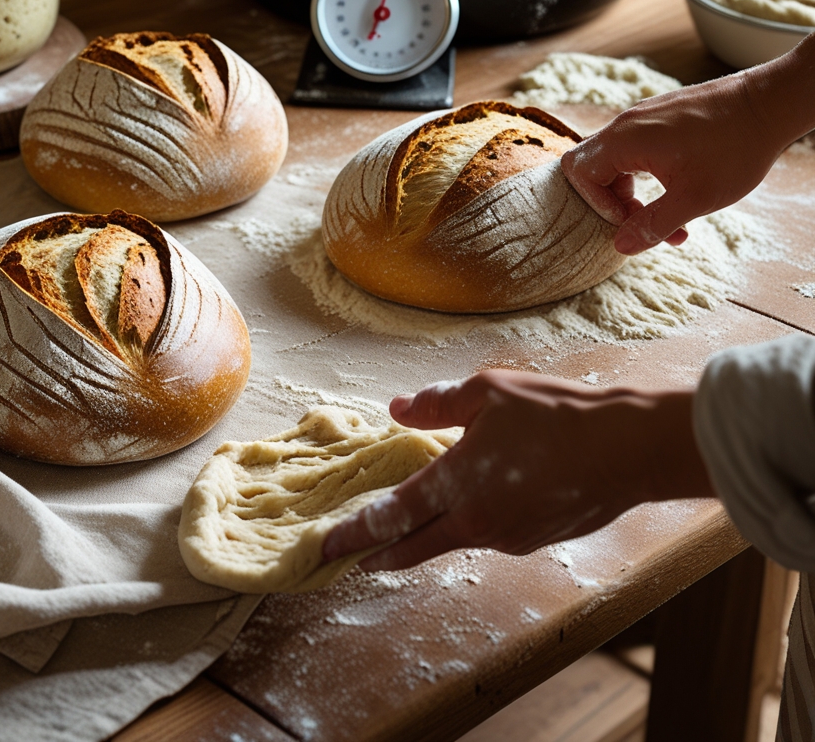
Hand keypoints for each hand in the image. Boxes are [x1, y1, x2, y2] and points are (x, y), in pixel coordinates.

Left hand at [322, 370, 712, 571]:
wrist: (627, 449)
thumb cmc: (556, 415)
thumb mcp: (487, 393)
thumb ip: (437, 404)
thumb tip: (397, 409)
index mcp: (457, 485)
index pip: (392, 516)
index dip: (356, 533)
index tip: (328, 547)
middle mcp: (477, 522)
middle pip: (414, 547)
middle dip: (377, 555)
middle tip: (349, 561)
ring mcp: (507, 537)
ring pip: (452, 540)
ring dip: (424, 538)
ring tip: (405, 528)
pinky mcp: (534, 541)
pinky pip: (488, 534)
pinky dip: (468, 525)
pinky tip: (474, 505)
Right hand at [562, 35, 814, 254]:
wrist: (771, 103)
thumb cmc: (735, 148)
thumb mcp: (694, 197)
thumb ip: (653, 224)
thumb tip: (620, 246)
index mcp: (625, 139)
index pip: (580, 174)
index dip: (598, 206)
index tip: (632, 221)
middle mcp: (626, 123)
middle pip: (590, 165)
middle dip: (610, 200)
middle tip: (640, 219)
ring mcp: (642, 116)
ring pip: (614, 159)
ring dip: (631, 191)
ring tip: (667, 212)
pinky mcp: (659, 115)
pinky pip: (633, 148)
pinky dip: (643, 173)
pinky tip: (676, 188)